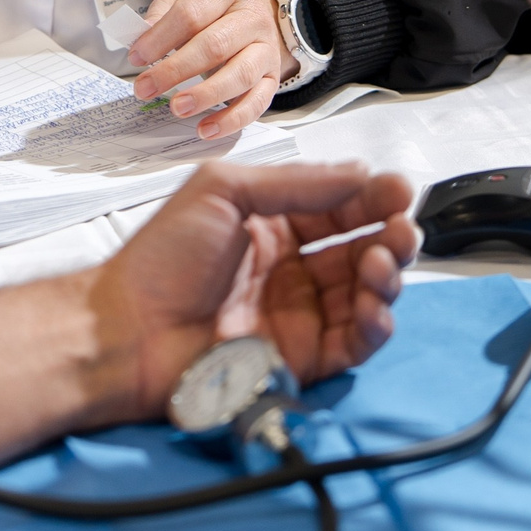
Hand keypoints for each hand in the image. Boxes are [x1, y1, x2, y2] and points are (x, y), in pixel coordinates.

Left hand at [90, 161, 418, 420]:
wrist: (127, 328)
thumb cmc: (161, 258)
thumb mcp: (223, 190)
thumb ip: (294, 182)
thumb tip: (358, 172)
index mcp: (271, 225)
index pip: (338, 208)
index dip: (372, 199)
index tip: (400, 191)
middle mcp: (290, 268)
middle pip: (361, 250)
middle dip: (392, 237)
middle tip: (403, 229)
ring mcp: (297, 314)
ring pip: (366, 295)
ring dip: (388, 277)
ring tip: (383, 262)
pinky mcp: (299, 358)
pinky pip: (353, 342)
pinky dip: (375, 324)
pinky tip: (376, 306)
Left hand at [124, 0, 292, 138]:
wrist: (256, 16)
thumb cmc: (214, 11)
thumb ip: (162, 15)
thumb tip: (142, 40)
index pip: (192, 13)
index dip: (161, 37)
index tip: (136, 57)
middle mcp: (252, 18)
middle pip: (215, 45)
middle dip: (177, 70)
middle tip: (147, 88)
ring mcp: (266, 49)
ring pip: (240, 74)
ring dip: (206, 95)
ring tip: (177, 108)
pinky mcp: (272, 79)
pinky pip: (256, 103)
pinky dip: (231, 120)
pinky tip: (206, 129)